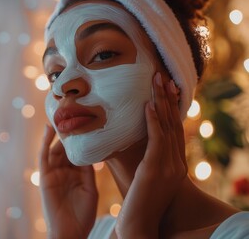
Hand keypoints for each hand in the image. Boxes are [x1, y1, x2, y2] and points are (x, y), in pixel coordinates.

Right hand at [40, 125, 98, 238]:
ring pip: (55, 148)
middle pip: (66, 146)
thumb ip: (89, 170)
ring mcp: (54, 173)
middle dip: (69, 130)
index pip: (78, 150)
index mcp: (77, 173)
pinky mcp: (45, 177)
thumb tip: (93, 150)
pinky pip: (44, 156)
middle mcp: (64, 171)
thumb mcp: (90, 188)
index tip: (88, 119)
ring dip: (58, 132)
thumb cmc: (82, 215)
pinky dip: (45, 142)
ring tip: (62, 114)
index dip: (82, 136)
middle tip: (75, 111)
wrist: (70, 232)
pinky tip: (49, 129)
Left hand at [115, 73, 187, 237]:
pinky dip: (153, 121)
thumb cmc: (139, 201)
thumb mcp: (144, 176)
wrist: (140, 224)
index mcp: (175, 164)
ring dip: (161, 102)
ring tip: (156, 81)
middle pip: (173, 124)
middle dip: (168, 98)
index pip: (175, 130)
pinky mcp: (155, 170)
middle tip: (163, 76)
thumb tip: (124, 138)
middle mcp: (176, 164)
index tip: (168, 88)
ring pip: (167, 127)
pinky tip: (148, 105)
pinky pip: (156, 140)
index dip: (172, 108)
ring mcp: (168, 167)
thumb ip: (141, 157)